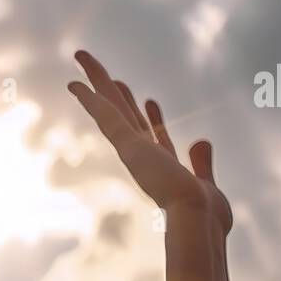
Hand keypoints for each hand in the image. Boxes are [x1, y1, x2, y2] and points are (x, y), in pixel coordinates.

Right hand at [68, 50, 232, 234]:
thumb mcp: (206, 183)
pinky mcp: (128, 147)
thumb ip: (201, 162)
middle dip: (111, 88)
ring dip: (96, 82)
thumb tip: (201, 141)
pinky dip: (91, 100)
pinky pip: (107, 117)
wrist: (199, 221)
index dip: (151, 116)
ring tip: (82, 59)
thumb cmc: (205, 217)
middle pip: (124, 113)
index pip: (153, 133)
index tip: (148, 100)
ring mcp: (133, 150)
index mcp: (160, 165)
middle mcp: (142, 154)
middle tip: (94, 68)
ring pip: (111, 107)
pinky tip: (75, 85)